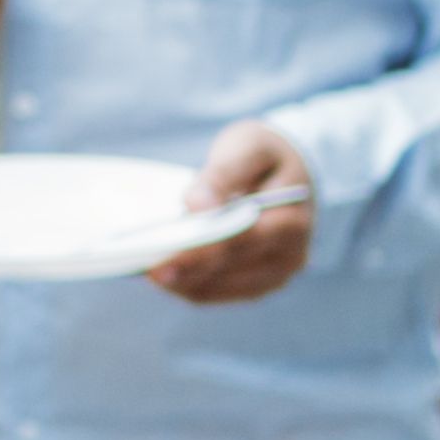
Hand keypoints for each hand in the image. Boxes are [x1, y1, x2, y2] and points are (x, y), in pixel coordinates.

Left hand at [151, 122, 318, 303]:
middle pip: (226, 268)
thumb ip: (223, 175)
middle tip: (145, 267)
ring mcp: (275, 275)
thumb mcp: (249, 146)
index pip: (240, 240)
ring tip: (148, 269)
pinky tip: (164, 274)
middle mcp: (290, 256)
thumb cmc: (266, 154)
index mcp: (291, 220)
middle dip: (184, 268)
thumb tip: (197, 207)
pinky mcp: (258, 285)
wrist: (294, 171)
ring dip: (182, 282)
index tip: (162, 254)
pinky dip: (188, 285)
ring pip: (218, 288)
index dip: (199, 250)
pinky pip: (217, 292)